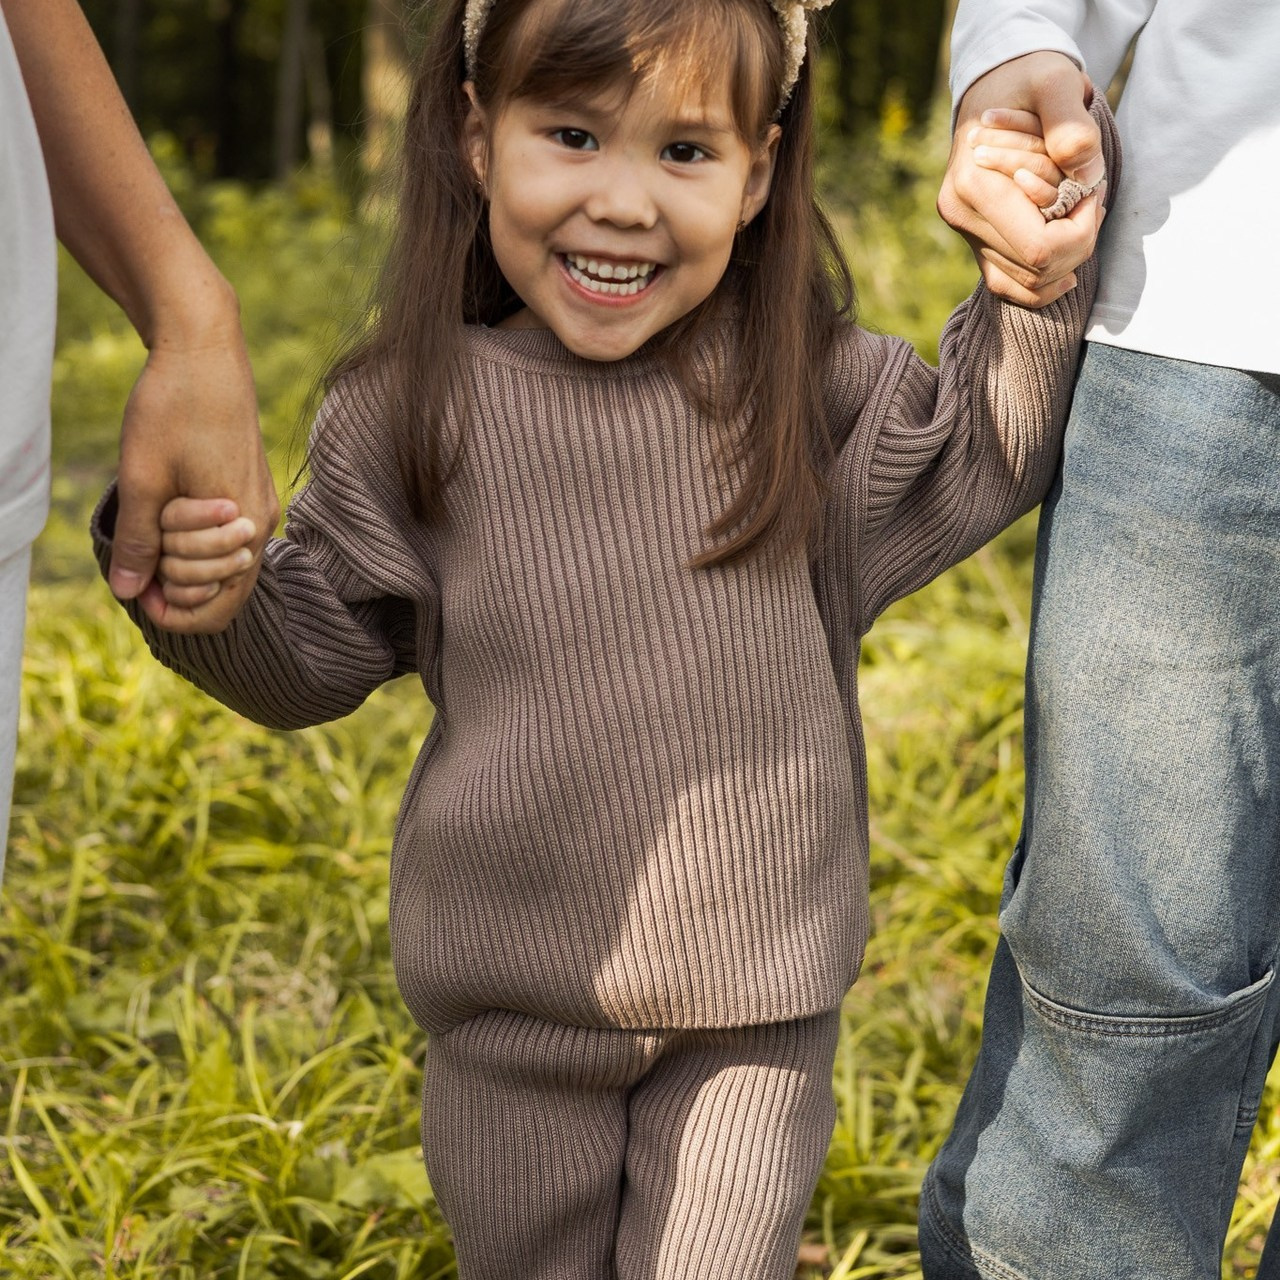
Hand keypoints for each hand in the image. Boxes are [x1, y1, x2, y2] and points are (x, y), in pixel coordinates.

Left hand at [110, 311, 279, 633]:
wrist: (205, 349)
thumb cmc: (174, 409)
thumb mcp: (143, 478)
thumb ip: (139, 541)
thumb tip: (128, 593)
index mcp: (242, 526)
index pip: (220, 608)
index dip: (175, 612)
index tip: (138, 589)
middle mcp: (260, 522)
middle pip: (223, 591)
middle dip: (177, 581)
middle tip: (143, 542)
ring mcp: (258, 505)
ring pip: (223, 564)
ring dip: (183, 557)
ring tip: (153, 518)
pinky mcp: (250, 488)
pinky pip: (226, 538)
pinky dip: (193, 538)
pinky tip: (167, 509)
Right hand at [939, 51, 1105, 307]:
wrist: (997, 87)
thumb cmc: (1028, 81)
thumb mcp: (1054, 82)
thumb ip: (1070, 122)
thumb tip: (1083, 171)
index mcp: (973, 187)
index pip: (1038, 247)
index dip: (1081, 230)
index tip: (1094, 193)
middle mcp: (961, 217)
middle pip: (1035, 269)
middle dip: (1078, 243)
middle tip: (1092, 203)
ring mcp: (966, 234)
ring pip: (1026, 283)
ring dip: (1067, 261)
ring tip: (1081, 220)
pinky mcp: (975, 242)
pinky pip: (1009, 287)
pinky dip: (1043, 287)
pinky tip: (1068, 272)